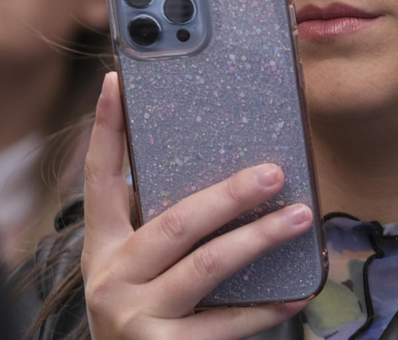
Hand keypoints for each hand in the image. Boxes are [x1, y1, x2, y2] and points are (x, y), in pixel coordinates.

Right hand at [81, 72, 312, 338]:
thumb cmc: (142, 313)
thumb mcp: (135, 269)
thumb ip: (162, 228)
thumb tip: (228, 173)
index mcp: (103, 247)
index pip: (99, 178)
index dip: (106, 129)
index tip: (118, 81)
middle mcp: (111, 279)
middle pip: (175, 223)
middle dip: (229, 194)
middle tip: (274, 171)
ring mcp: (135, 317)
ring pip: (206, 268)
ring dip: (258, 239)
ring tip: (298, 217)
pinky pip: (226, 324)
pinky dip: (266, 308)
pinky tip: (298, 292)